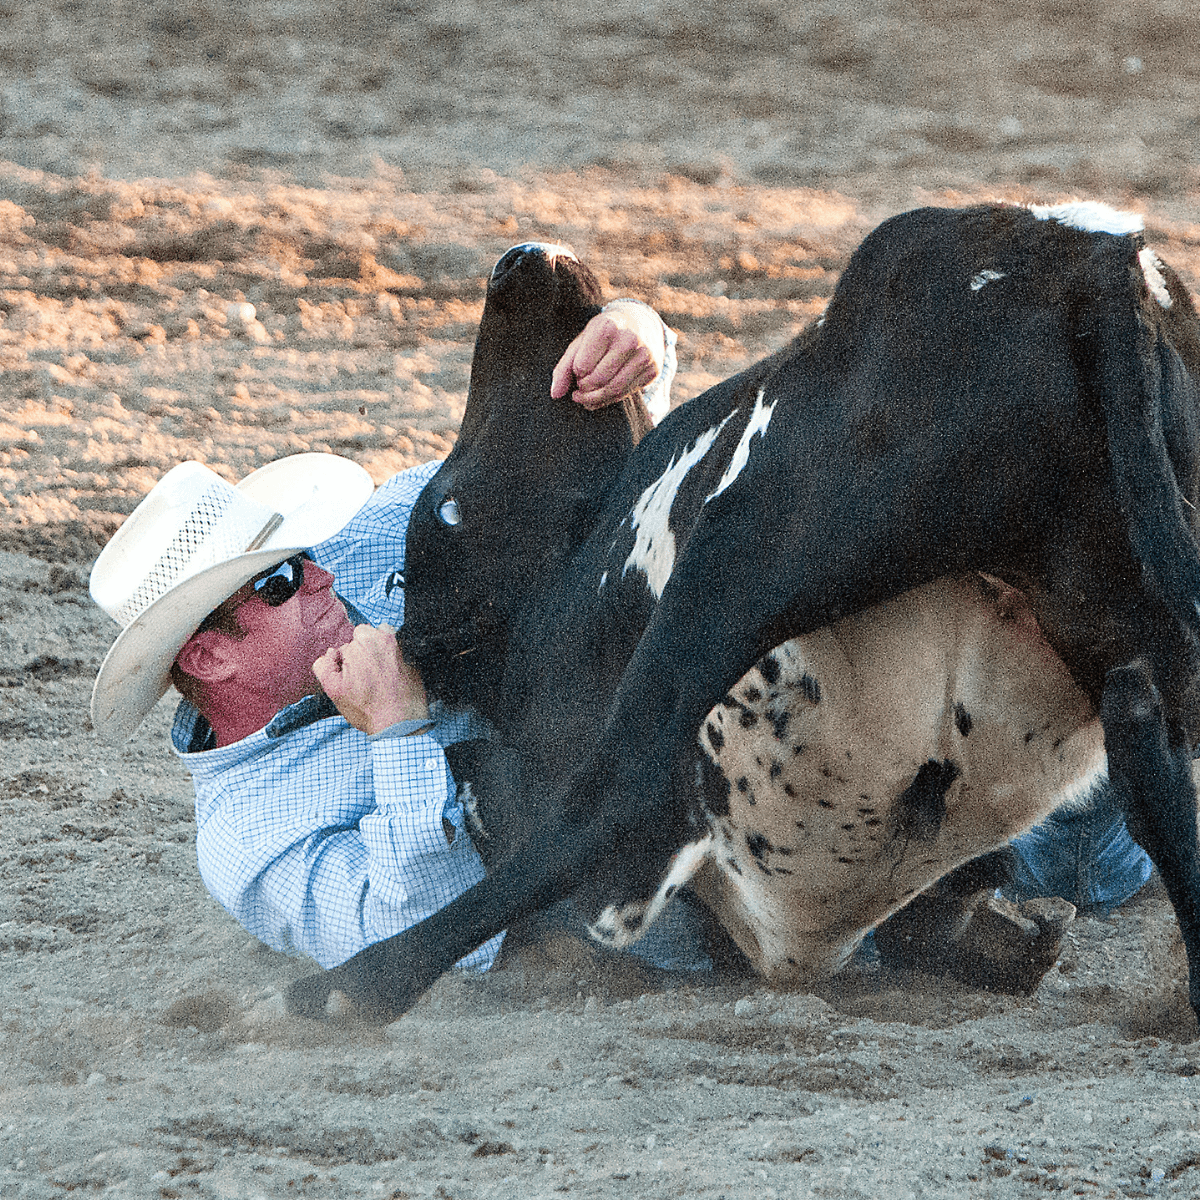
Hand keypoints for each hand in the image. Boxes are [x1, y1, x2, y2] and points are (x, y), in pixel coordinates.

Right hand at [312, 624, 428, 734]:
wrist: (400, 723)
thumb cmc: (366, 708)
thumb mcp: (333, 689)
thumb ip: (324, 665)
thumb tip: (332, 652)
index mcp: (364, 642)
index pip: (348, 643)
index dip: (346, 659)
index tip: (352, 675)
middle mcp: (385, 639)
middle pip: (367, 636)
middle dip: (363, 651)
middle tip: (364, 676)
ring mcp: (403, 648)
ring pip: (384, 639)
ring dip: (379, 651)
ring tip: (377, 675)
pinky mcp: (414, 660)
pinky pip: (400, 653)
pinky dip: (394, 661)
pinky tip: (390, 680)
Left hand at [550, 301, 662, 409]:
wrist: (640, 324)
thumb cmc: (603, 335)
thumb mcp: (581, 343)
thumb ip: (563, 368)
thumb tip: (555, 394)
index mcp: (608, 326)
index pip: (582, 365)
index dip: (576, 372)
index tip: (577, 370)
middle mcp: (629, 339)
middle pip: (598, 380)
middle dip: (584, 390)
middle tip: (580, 388)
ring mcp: (645, 355)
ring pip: (614, 390)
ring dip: (595, 399)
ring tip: (586, 397)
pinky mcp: (653, 370)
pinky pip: (626, 393)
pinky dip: (610, 399)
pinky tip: (602, 395)